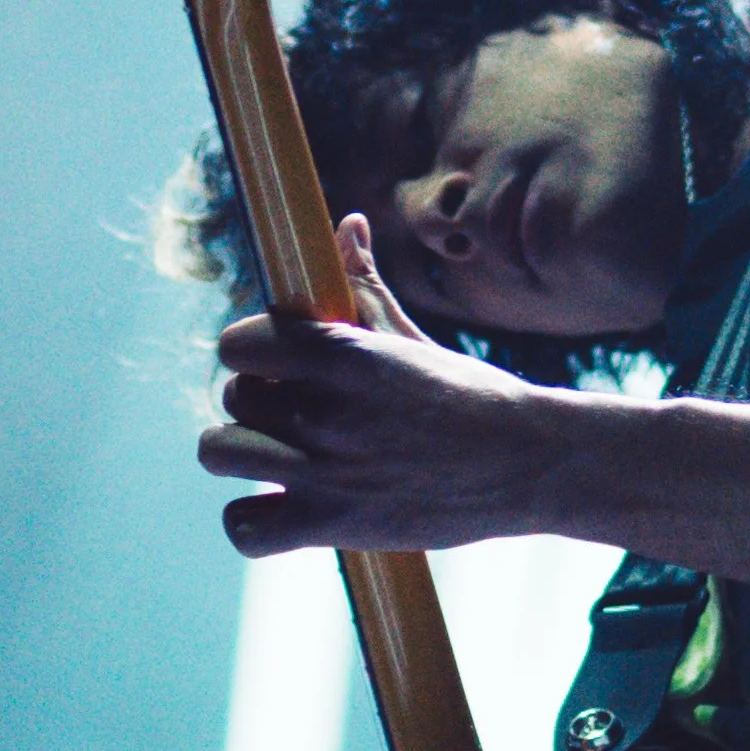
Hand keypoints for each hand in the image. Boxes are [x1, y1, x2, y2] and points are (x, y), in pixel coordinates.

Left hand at [199, 213, 552, 554]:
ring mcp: (325, 471)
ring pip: (218, 453)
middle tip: (301, 422)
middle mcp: (326, 410)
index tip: (280, 369)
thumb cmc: (472, 396)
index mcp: (343, 355)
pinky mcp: (333, 525)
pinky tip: (283, 511)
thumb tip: (347, 223)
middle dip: (261, 407)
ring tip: (285, 461)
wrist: (530, 464)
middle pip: (234, 397)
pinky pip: (243, 527)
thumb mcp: (412, 338)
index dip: (253, 355)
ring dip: (245, 457)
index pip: (238, 344)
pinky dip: (252, 524)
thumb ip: (364, 288)